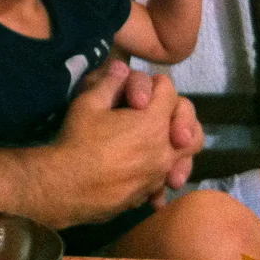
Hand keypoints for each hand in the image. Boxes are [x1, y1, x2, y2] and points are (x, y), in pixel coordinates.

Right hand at [47, 62, 197, 224]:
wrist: (66, 187)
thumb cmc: (77, 141)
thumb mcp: (89, 103)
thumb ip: (110, 82)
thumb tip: (122, 67)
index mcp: (153, 122)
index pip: (170, 93)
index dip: (155, 85)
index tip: (138, 91)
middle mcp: (165, 150)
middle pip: (193, 130)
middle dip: (181, 119)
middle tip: (159, 118)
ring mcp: (159, 175)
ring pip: (185, 158)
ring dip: (175, 147)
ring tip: (156, 144)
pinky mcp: (149, 192)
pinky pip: (166, 178)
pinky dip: (161, 171)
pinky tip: (141, 169)